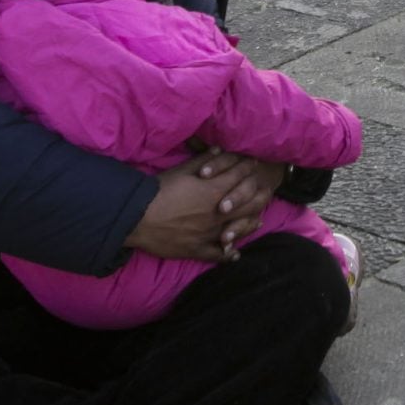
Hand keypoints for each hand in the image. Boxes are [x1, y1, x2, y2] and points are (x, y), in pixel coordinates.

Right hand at [124, 152, 285, 261]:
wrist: (137, 217)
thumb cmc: (159, 190)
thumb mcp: (182, 170)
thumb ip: (204, 160)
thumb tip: (220, 149)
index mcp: (215, 191)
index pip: (240, 177)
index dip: (248, 168)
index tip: (254, 165)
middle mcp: (218, 213)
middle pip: (250, 204)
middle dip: (261, 196)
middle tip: (266, 192)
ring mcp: (210, 233)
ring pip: (239, 230)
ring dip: (250, 225)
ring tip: (257, 221)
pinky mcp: (197, 249)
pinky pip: (217, 255)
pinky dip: (228, 254)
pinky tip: (234, 254)